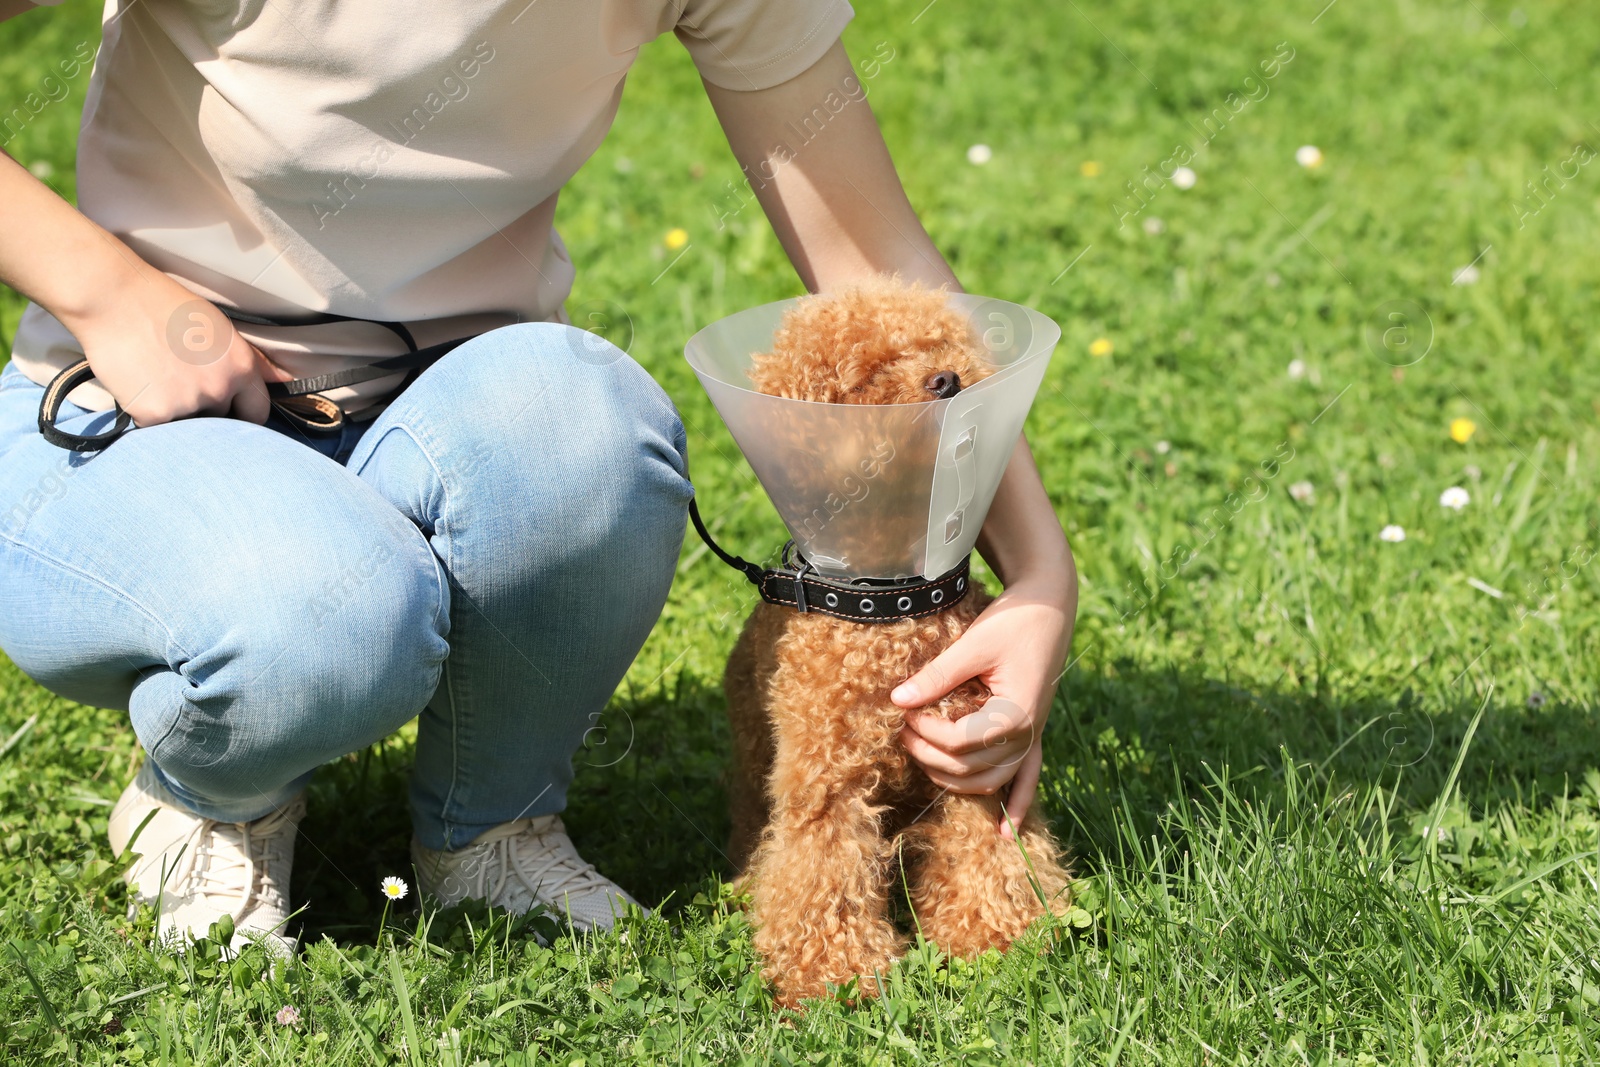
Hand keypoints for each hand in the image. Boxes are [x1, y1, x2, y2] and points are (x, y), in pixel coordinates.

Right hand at [0, 152, 280, 425]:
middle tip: (181, 384)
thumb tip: (285, 379)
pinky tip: (139, 387)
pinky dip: (148, 414)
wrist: (113, 299)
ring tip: (158, 382)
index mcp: (241, 367)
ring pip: (189, 425)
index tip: (231, 411)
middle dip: (206, 410)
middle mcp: (220, 388)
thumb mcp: (219, 327)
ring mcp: (187, 403)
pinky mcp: (154, 414)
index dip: (243, 413)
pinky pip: (157, 428)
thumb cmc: (164, 306)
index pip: (257, 413)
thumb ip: (253, 361)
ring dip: (177, 413)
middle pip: (222, 420)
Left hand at [892, 571, 1075, 836]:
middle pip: (972, 768)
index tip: (904, 713)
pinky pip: (1028, 778)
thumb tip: (897, 700)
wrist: (1050, 607)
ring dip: (955, 780)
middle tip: (902, 730)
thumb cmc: (1014, 620)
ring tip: (922, 758)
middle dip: (930, 755)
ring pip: (992, 780)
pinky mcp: (1032, 732)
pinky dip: (1017, 805)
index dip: (926, 733)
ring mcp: (1033, 736)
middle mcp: (1029, 733)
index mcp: (1017, 713)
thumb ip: (938, 675)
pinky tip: (1007, 833)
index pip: (961, 743)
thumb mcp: (974, 643)